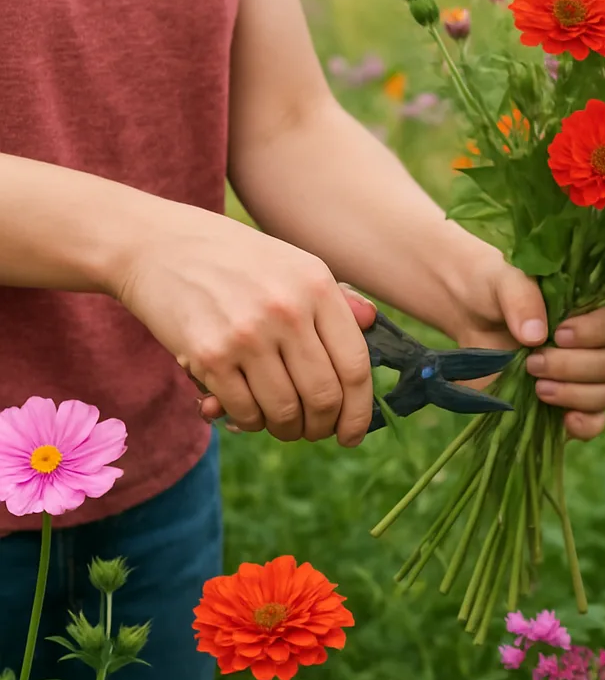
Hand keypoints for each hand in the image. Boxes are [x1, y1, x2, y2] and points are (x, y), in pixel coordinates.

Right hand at [114, 205, 376, 445]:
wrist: (157, 245)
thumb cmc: (233, 259)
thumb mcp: (292, 264)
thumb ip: (334, 299)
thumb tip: (372, 324)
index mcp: (317, 286)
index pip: (355, 366)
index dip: (359, 412)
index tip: (352, 434)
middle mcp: (287, 310)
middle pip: (323, 397)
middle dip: (321, 427)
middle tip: (314, 432)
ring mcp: (247, 334)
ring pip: (284, 412)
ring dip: (286, 429)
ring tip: (281, 423)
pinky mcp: (209, 355)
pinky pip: (244, 411)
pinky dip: (249, 422)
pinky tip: (247, 412)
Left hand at [449, 246, 604, 440]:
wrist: (470, 318)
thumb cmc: (494, 289)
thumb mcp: (501, 280)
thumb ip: (521, 297)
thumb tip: (536, 334)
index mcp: (601, 299)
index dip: (597, 331)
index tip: (559, 334)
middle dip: (575, 366)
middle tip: (533, 362)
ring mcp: (594, 373)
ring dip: (574, 393)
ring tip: (537, 386)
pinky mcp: (573, 402)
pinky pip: (596, 421)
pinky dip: (585, 424)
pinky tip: (565, 421)